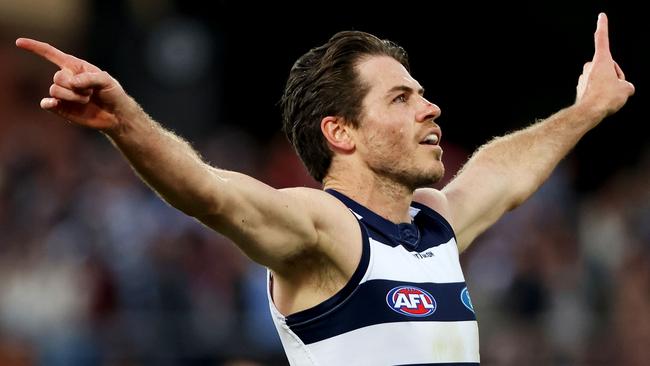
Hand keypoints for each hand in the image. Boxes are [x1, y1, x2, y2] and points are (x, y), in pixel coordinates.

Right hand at [15, 38, 133, 130]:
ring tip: (87, 99)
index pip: (51, 54)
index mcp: (75, 66)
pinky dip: (48, 103)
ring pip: (55, 91)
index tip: (19, 42)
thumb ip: (90, 78)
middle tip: (91, 92)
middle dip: (76, 86)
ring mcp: (62, 94)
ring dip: (74, 96)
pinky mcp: (61, 108)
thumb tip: (72, 83)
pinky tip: (53, 104)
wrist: (116, 115)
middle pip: (57, 77)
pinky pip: (47, 104)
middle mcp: (66, 78)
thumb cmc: (113, 93)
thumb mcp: (107, 81)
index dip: (35, 47)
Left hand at [575, 13, 634, 118]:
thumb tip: (625, 88)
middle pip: (609, 66)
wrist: (588, 112)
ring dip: (608, 85)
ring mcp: (584, 77)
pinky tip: (601, 101)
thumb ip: (627, 85)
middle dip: (616, 76)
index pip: (602, 39)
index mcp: (602, 60)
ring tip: (608, 97)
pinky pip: (597, 88)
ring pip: (603, 78)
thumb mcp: (627, 89)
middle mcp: (590, 66)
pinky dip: (601, 93)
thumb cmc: (606, 97)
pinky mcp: (581, 87)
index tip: (601, 16)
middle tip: (616, 88)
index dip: (603, 26)